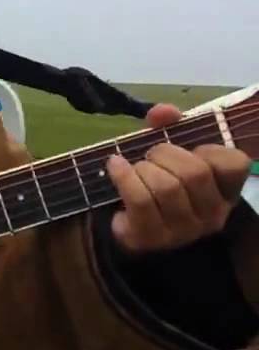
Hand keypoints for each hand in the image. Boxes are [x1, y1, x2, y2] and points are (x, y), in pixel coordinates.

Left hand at [108, 103, 253, 254]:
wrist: (128, 224)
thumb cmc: (156, 183)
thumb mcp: (167, 153)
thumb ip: (169, 127)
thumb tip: (164, 111)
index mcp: (225, 191)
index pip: (235, 165)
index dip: (209, 149)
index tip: (189, 148)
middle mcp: (212, 214)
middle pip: (195, 173)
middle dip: (165, 154)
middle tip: (150, 155)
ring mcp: (184, 230)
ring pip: (167, 187)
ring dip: (143, 168)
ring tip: (135, 167)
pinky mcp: (153, 237)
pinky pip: (140, 200)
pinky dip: (124, 176)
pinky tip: (115, 166)